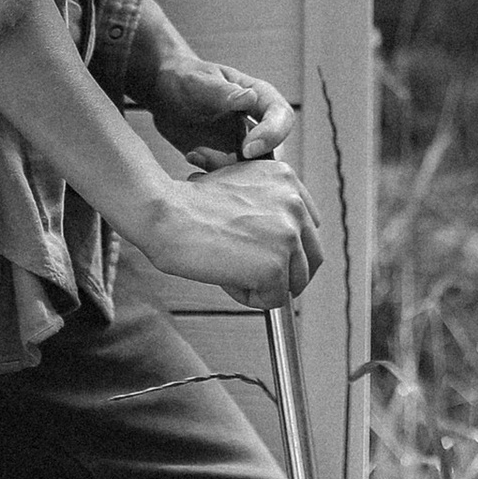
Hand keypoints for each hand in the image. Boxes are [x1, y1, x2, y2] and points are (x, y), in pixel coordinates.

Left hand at [145, 53, 297, 171]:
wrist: (164, 95)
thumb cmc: (184, 78)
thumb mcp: (199, 81)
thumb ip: (222, 92)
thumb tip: (249, 98)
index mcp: (260, 97)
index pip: (282, 117)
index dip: (272, 136)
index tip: (246, 150)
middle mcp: (258, 124)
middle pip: (275, 152)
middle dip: (252, 166)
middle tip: (217, 164)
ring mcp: (243, 145)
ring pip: (253, 171)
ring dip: (229, 174)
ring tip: (196, 155)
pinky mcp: (226, 161)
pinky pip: (231, 179)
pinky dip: (214, 176)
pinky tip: (191, 157)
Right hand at [146, 154, 323, 307]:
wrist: (165, 215)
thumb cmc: (187, 204)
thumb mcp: (237, 186)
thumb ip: (267, 206)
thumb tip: (279, 242)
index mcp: (286, 178)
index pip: (309, 227)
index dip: (290, 249)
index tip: (270, 257)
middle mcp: (294, 203)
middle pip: (312, 257)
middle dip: (287, 274)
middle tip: (258, 279)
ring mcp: (287, 235)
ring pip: (295, 282)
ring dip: (265, 286)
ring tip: (231, 271)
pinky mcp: (275, 265)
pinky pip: (273, 300)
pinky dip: (249, 297)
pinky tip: (225, 278)